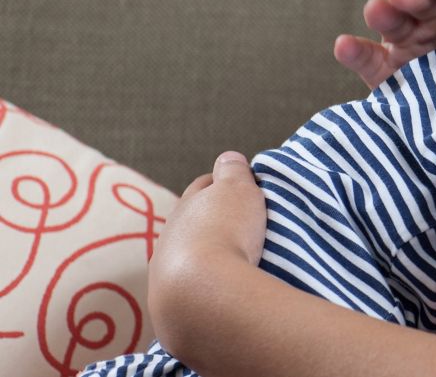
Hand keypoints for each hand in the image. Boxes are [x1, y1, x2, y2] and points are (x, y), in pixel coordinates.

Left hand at [148, 152, 267, 352]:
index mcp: (185, 207)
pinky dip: (205, 284)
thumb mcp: (237, 189)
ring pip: (188, 257)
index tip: (243, 187)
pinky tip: (221, 289)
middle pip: (192, 223)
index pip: (203, 187)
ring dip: (207, 256)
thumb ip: (233, 171)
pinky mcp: (171, 305)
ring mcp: (164, 274)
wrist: (202, 294)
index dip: (222, 184)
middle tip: (241, 224)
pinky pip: (191, 288)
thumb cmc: (225, 233)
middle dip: (212, 221)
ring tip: (234, 261)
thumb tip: (227, 157)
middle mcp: (168, 238)